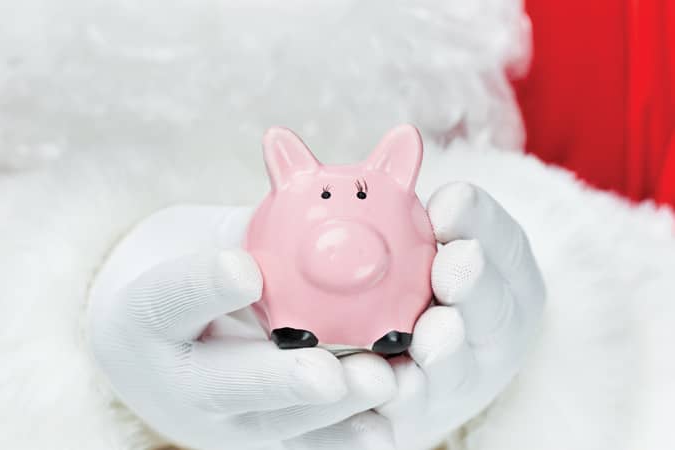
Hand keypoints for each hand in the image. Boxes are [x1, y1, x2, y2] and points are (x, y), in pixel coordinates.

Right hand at [88, 205, 399, 449]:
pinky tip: (384, 427)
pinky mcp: (256, 439)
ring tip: (383, 382)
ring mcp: (217, 420)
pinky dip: (344, 438)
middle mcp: (176, 380)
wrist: (157, 351)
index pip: (169, 299)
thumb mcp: (197, 241)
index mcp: (146, 318)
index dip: (204, 286)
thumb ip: (248, 230)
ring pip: (274, 425)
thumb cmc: (184, 277)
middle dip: (281, 381)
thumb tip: (317, 201)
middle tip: (327, 373)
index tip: (245, 271)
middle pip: (224, 384)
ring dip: (334, 412)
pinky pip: (303, 445)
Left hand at [378, 182, 545, 449]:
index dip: (482, 223)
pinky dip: (401, 407)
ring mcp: (464, 381)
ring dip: (447, 354)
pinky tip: (384, 396)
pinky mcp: (423, 420)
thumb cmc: (415, 285)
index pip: (504, 244)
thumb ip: (421, 209)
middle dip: (478, 288)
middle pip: (497, 311)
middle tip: (454, 268)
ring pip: (461, 370)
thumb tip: (401, 137)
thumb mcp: (427, 242)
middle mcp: (494, 331)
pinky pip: (411, 417)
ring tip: (428, 341)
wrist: (403, 367)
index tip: (451, 203)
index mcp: (503, 279)